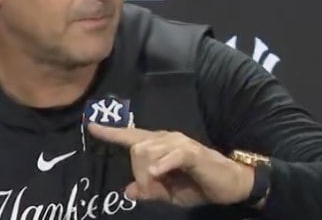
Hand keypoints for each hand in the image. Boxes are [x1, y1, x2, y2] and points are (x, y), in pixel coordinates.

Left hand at [87, 123, 254, 206]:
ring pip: (147, 151)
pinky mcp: (192, 152)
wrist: (230, 185)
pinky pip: (170, 155)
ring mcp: (179, 143)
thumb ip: (149, 191)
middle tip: (151, 188)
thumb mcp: (170, 194)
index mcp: (159, 145)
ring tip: (161, 186)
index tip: (91, 126)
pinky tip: (159, 173)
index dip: (110, 132)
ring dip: (148, 174)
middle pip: (135, 148)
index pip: (131, 136)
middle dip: (137, 172)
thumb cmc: (198, 186)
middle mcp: (166, 138)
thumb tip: (128, 191)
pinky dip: (162, 165)